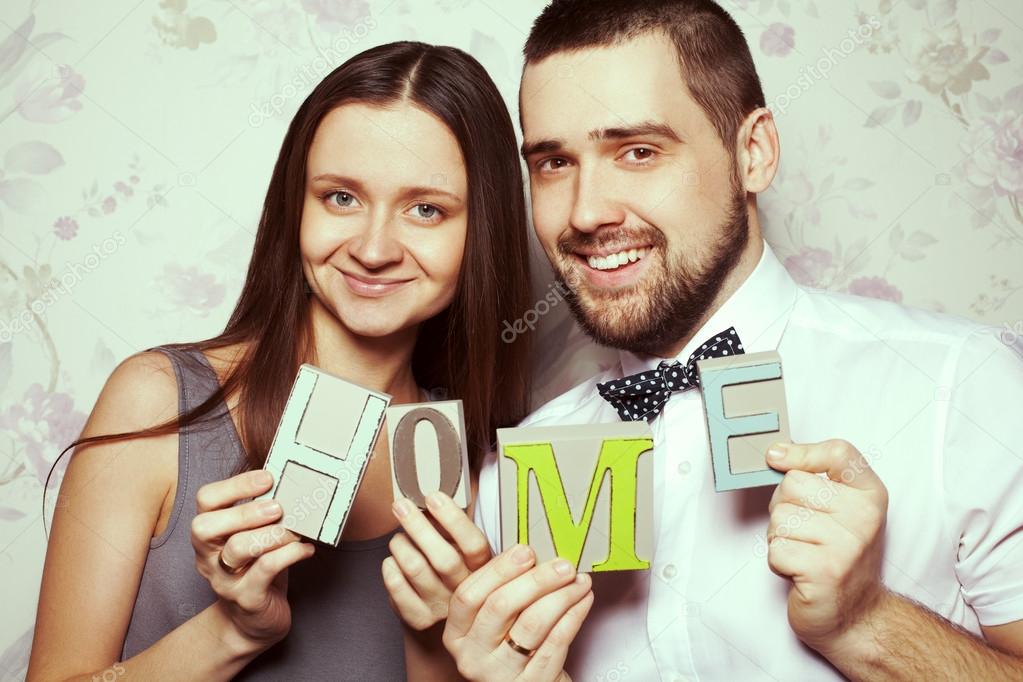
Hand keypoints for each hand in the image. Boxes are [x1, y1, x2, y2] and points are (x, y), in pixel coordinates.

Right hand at [191, 469, 314, 648]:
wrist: (256, 620)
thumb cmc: (258, 568)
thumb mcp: (256, 537)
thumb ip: (263, 513)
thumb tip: (293, 482)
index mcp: (209, 533)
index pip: (205, 500)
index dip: (234, 485)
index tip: (268, 478)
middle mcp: (208, 556)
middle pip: (205, 526)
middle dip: (244, 512)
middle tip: (278, 508)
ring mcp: (224, 579)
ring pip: (237, 549)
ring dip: (272, 534)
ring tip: (296, 529)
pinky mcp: (246, 598)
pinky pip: (264, 571)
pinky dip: (289, 554)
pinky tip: (306, 549)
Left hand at [382, 491, 490, 629]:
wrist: (449, 622)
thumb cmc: (455, 572)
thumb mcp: (465, 549)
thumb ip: (457, 522)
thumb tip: (440, 482)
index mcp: (482, 568)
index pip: (474, 544)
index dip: (453, 519)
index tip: (434, 497)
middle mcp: (465, 589)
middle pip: (443, 558)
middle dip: (418, 526)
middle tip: (401, 505)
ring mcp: (442, 606)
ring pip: (416, 569)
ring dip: (401, 545)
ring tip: (398, 537)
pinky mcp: (419, 618)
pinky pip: (397, 588)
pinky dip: (390, 568)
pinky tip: (393, 561)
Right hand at [442, 545, 592, 680]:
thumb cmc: (512, 647)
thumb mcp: (495, 621)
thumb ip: (501, 589)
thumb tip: (529, 552)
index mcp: (457, 633)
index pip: (469, 595)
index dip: (498, 570)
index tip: (526, 551)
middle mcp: (472, 656)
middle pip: (500, 606)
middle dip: (536, 579)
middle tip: (562, 565)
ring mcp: (499, 674)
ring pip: (532, 624)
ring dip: (561, 596)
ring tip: (579, 580)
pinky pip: (555, 643)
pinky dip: (573, 616)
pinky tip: (583, 601)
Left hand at [765, 439, 888, 653]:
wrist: (855, 616)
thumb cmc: (838, 557)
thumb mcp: (840, 510)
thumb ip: (814, 478)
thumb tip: (775, 453)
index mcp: (870, 495)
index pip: (839, 452)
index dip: (802, 452)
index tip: (777, 459)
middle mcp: (864, 516)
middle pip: (792, 484)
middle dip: (784, 507)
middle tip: (803, 532)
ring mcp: (847, 544)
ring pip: (779, 517)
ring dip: (780, 538)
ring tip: (804, 553)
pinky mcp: (825, 571)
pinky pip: (776, 548)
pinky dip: (779, 562)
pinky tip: (800, 572)